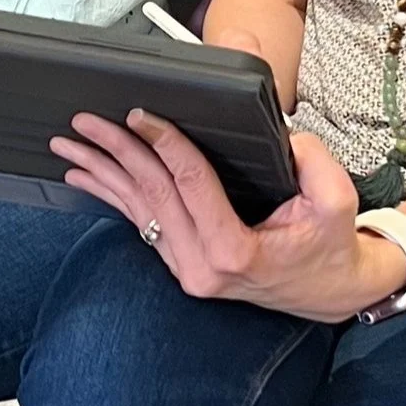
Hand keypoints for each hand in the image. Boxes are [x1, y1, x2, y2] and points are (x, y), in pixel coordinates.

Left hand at [52, 113, 405, 322]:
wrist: (331, 291)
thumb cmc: (331, 244)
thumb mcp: (336, 199)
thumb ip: (311, 160)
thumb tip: (276, 129)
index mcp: (235, 252)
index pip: (189, 185)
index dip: (164, 144)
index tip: (141, 114)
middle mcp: (201, 268)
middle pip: (151, 195)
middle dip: (117, 151)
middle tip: (87, 120)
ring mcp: (187, 270)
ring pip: (137, 211)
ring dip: (101, 173)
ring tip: (69, 145)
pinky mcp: (181, 264)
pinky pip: (141, 223)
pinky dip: (112, 194)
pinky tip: (86, 176)